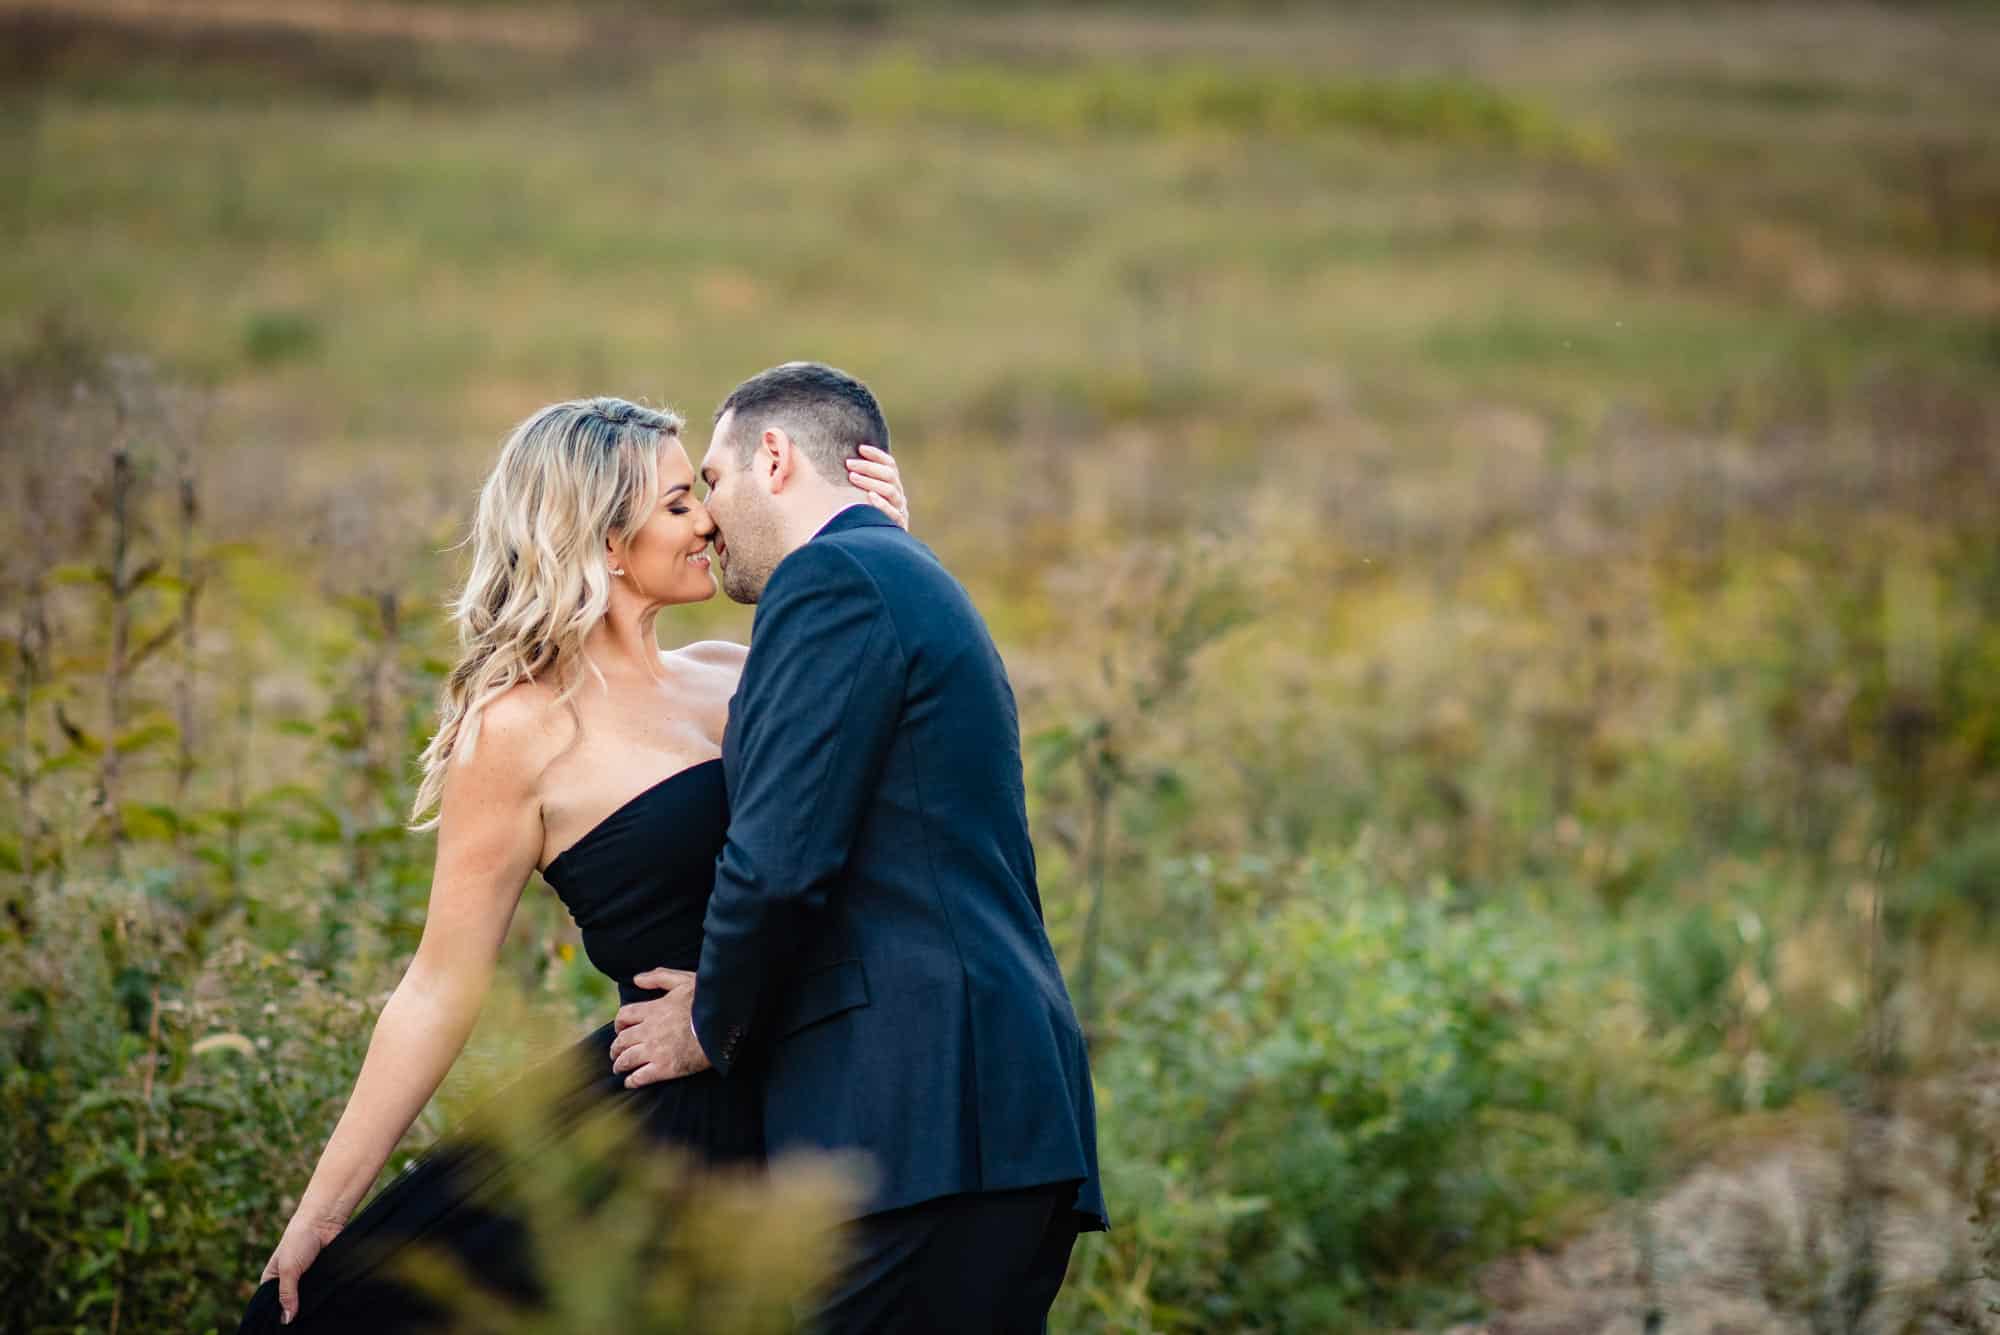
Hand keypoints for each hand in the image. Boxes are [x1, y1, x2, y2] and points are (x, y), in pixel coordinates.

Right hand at [260, 1207, 342, 1323]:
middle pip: (287, 1305)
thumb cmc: (299, 1240)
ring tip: (310, 1318)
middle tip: (298, 1326)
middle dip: (292, 1313)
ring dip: (307, 1307)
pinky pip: (318, 1293)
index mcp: (271, 1279)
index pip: (268, 1305)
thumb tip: (287, 1320)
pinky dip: (319, 1299)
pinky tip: (322, 1307)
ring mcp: (304, 1280)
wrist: (324, 1222)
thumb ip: (287, 1294)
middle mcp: (287, 1281)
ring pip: (304, 1301)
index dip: (273, 1316)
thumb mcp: (288, 1269)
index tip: (282, 1328)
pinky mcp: (320, 1277)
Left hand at [609, 968, 711, 1086]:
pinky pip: (640, 1077)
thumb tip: (637, 979)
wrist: (723, 1026)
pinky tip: (630, 1082)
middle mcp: (649, 1030)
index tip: (620, 1029)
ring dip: (620, 1065)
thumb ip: (659, 977)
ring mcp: (656, 1050)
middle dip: (616, 1048)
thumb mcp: (685, 981)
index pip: (624, 1016)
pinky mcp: (665, 1068)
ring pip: (626, 1059)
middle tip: (616, 1053)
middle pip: (621, 1040)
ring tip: (619, 1069)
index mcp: (653, 1010)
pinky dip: (632, 1081)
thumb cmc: (707, 1002)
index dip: (619, 1023)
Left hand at [847, 444, 909, 530]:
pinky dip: (882, 504)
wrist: (878, 549)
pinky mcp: (898, 526)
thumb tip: (839, 464)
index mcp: (893, 486)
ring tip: (853, 477)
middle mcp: (899, 496)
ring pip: (890, 491)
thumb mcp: (861, 499)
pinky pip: (893, 513)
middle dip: (868, 467)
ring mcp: (900, 510)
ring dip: (871, 481)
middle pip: (889, 475)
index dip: (877, 455)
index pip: (890, 465)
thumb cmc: (862, 519)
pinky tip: (870, 497)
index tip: (860, 448)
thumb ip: (857, 482)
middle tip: (849, 464)